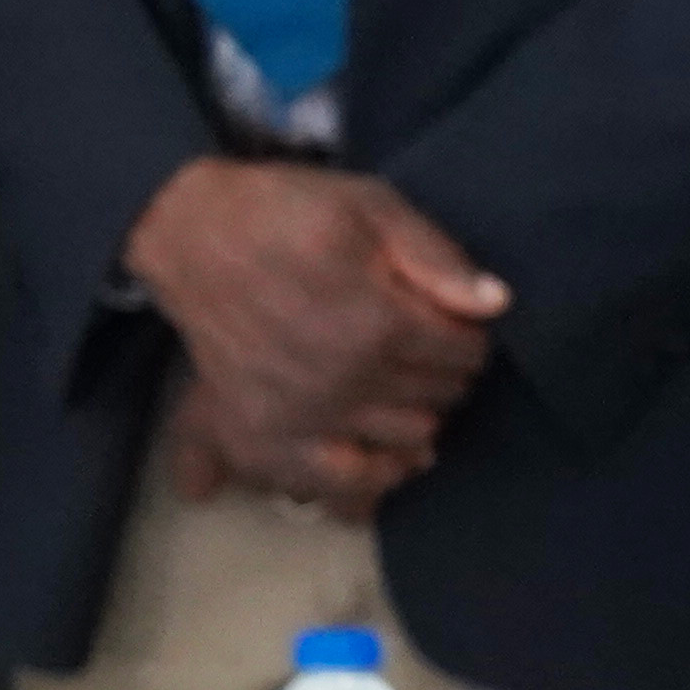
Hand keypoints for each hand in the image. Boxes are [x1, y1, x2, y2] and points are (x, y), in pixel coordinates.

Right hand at [126, 160, 507, 497]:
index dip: (471, 335)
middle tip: (431, 351)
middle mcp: (343, 382)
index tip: (457, 323)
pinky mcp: (263, 436)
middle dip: (448, 373)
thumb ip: (437, 257)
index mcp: (377, 323)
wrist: (194, 234)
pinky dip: (372, 476)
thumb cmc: (288, 211)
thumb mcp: (372, 206)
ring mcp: (302, 417)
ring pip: (404, 441)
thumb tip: (496, 304)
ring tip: (407, 388)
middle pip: (439, 397)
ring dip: (420, 416)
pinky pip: (338, 483)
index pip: (463, 352)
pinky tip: (388, 456)